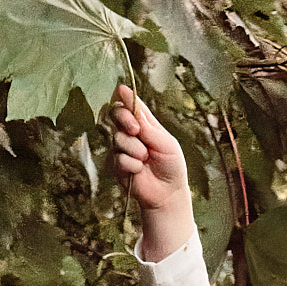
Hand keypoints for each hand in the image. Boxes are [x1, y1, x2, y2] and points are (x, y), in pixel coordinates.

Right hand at [111, 85, 193, 260]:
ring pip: (119, 139)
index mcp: (143, 122)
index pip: (127, 102)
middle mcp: (128, 132)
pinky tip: (140, 171)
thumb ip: (148, 126)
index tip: (121, 92)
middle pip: (115, 113)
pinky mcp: (115, 165)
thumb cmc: (171, 165)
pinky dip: (133, 165)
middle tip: (136, 131)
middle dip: (125, 120)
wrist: (168, 193)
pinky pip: (119, 159)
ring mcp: (120, 147)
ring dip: (136, 150)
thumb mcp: (166, 143)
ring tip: (146, 159)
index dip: (123, 96)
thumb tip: (132, 104)